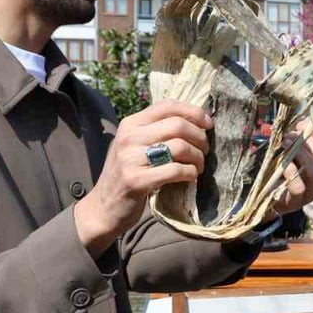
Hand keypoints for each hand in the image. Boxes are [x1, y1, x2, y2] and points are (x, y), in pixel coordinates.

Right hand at [76, 100, 211, 253]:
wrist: (103, 207)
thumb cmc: (128, 174)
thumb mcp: (135, 145)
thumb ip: (157, 131)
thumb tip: (197, 121)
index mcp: (130, 123)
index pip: (167, 105)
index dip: (194, 112)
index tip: (208, 124)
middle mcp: (129, 137)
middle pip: (178, 125)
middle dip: (200, 137)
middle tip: (205, 150)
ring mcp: (130, 158)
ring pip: (180, 147)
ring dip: (198, 157)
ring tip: (198, 166)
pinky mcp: (136, 181)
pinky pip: (175, 170)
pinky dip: (190, 173)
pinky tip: (191, 177)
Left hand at [271, 122, 312, 215]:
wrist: (270, 196)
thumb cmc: (285, 170)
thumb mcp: (296, 152)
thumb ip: (302, 140)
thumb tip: (302, 125)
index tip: (300, 126)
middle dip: (306, 140)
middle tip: (288, 136)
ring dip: (300, 154)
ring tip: (285, 145)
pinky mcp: (298, 202)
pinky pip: (299, 187)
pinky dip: (290, 172)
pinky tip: (283, 166)